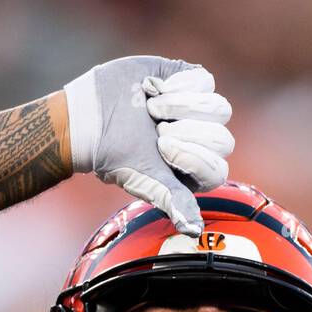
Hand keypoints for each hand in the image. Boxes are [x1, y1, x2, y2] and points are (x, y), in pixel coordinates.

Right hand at [63, 55, 233, 235]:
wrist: (89, 116)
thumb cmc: (117, 154)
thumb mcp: (146, 181)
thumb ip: (174, 201)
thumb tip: (195, 231)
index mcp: (196, 172)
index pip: (217, 168)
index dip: (191, 156)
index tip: (160, 148)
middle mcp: (202, 143)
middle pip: (222, 139)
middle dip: (184, 133)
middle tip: (156, 131)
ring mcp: (198, 112)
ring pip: (218, 108)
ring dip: (181, 106)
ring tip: (152, 110)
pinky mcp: (188, 81)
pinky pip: (205, 81)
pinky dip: (179, 84)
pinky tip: (154, 89)